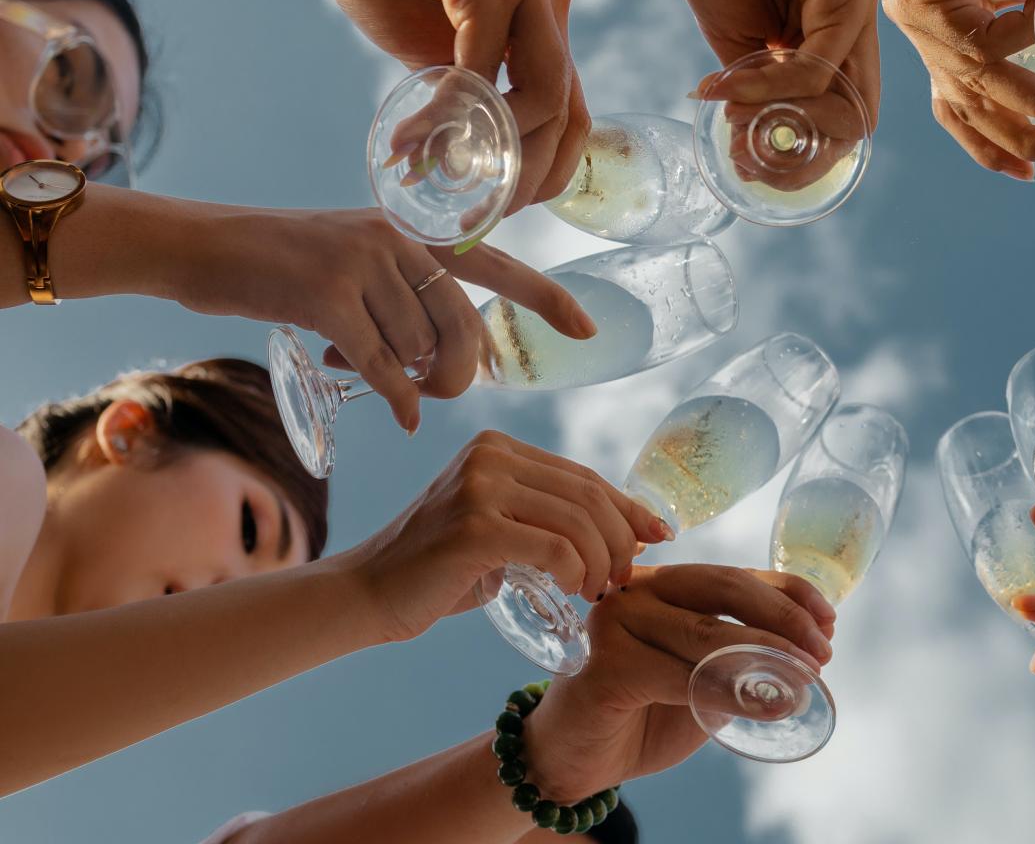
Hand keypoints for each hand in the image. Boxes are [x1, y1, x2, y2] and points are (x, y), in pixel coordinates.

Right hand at [174, 205, 590, 430]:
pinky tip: (401, 415)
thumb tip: (444, 358)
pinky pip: (382, 364)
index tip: (589, 329)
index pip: (497, 265)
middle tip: (428, 388)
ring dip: (406, 378)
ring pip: (421, 349)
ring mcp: (364, 264)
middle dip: (457, 372)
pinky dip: (395, 397)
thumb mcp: (357, 257)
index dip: (546, 299)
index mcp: (414, 231)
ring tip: (370, 370)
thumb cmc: (281, 263)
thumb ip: (406, 292)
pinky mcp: (326, 295)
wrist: (204, 244)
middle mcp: (398, 241)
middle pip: (464, 327)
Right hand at [255, 0, 585, 212]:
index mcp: (545, 21)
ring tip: (441, 172)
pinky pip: (482, 69)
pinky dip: (450, 113)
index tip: (504, 207)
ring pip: (541, 96)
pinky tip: (416, 136)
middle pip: (568, 112)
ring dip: (492, 150)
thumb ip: (464, 101)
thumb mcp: (435, 55)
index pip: (573, 112)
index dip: (546, 170)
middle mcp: (550, 0)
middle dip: (527, 173)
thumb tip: (467, 167)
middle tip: (482, 210)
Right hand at [337, 431, 670, 642]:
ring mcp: (479, 487)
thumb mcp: (501, 531)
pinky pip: (553, 547)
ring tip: (600, 591)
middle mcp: (489, 456)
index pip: (583, 475)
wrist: (368, 594)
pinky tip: (575, 590)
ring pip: (577, 521)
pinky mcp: (474, 527)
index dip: (628, 507)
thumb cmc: (440, 571)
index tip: (658, 535)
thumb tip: (629, 532)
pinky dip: (576, 572)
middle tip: (625, 578)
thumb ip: (548, 520)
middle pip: (588, 495)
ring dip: (602, 561)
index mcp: (498, 448)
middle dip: (621, 539)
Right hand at [521, 564, 837, 799]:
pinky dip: (729, 692)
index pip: (737, 574)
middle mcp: (638, 589)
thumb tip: (812, 651)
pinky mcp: (605, 664)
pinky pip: (680, 676)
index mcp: (666, 583)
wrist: (577, 757)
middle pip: (724, 588)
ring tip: (805, 682)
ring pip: (707, 634)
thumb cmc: (644, 712)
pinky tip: (765, 707)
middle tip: (822, 652)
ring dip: (766, 658)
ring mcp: (617, 621)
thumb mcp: (704, 677)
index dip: (789, 593)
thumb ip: (743, 658)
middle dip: (784, 618)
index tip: (830, 620)